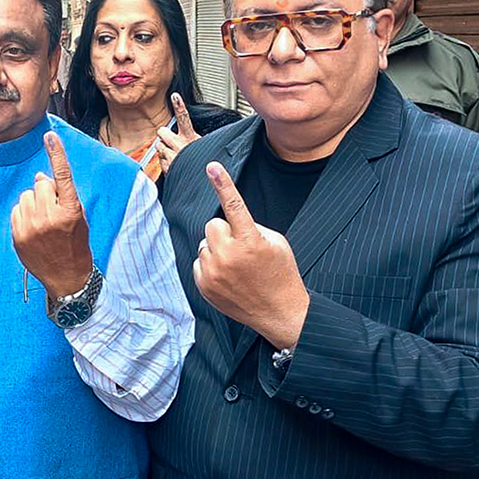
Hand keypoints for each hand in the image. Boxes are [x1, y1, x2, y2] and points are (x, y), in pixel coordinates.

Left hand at [10, 132, 92, 299]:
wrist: (67, 276)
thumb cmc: (75, 244)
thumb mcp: (78, 217)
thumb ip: (61, 195)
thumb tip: (39, 176)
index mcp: (71, 210)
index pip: (62, 176)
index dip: (56, 154)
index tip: (49, 135)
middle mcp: (50, 217)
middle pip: (40, 183)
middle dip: (45, 191)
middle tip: (54, 209)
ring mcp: (32, 227)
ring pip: (26, 196)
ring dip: (33, 202)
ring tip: (44, 221)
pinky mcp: (18, 235)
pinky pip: (16, 210)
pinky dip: (23, 214)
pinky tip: (33, 228)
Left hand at [157, 93, 200, 175]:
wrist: (200, 183)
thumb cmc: (203, 163)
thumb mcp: (203, 146)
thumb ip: (193, 138)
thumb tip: (189, 134)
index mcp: (191, 137)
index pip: (184, 118)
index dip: (179, 106)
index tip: (175, 96)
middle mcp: (180, 145)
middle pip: (162, 132)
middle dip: (164, 136)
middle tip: (171, 141)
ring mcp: (172, 156)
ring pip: (158, 147)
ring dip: (164, 150)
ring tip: (176, 156)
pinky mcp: (167, 167)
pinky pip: (160, 162)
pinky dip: (165, 163)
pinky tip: (175, 166)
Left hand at [194, 162, 308, 348]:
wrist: (279, 312)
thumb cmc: (280, 273)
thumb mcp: (275, 242)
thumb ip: (250, 226)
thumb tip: (227, 221)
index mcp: (250, 241)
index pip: (234, 205)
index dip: (223, 183)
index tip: (212, 166)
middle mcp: (228, 256)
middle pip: (213, 225)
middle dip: (225, 232)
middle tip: (241, 247)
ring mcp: (213, 272)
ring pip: (204, 244)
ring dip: (217, 250)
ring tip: (237, 266)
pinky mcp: (203, 285)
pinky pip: (198, 262)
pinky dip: (210, 266)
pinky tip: (228, 277)